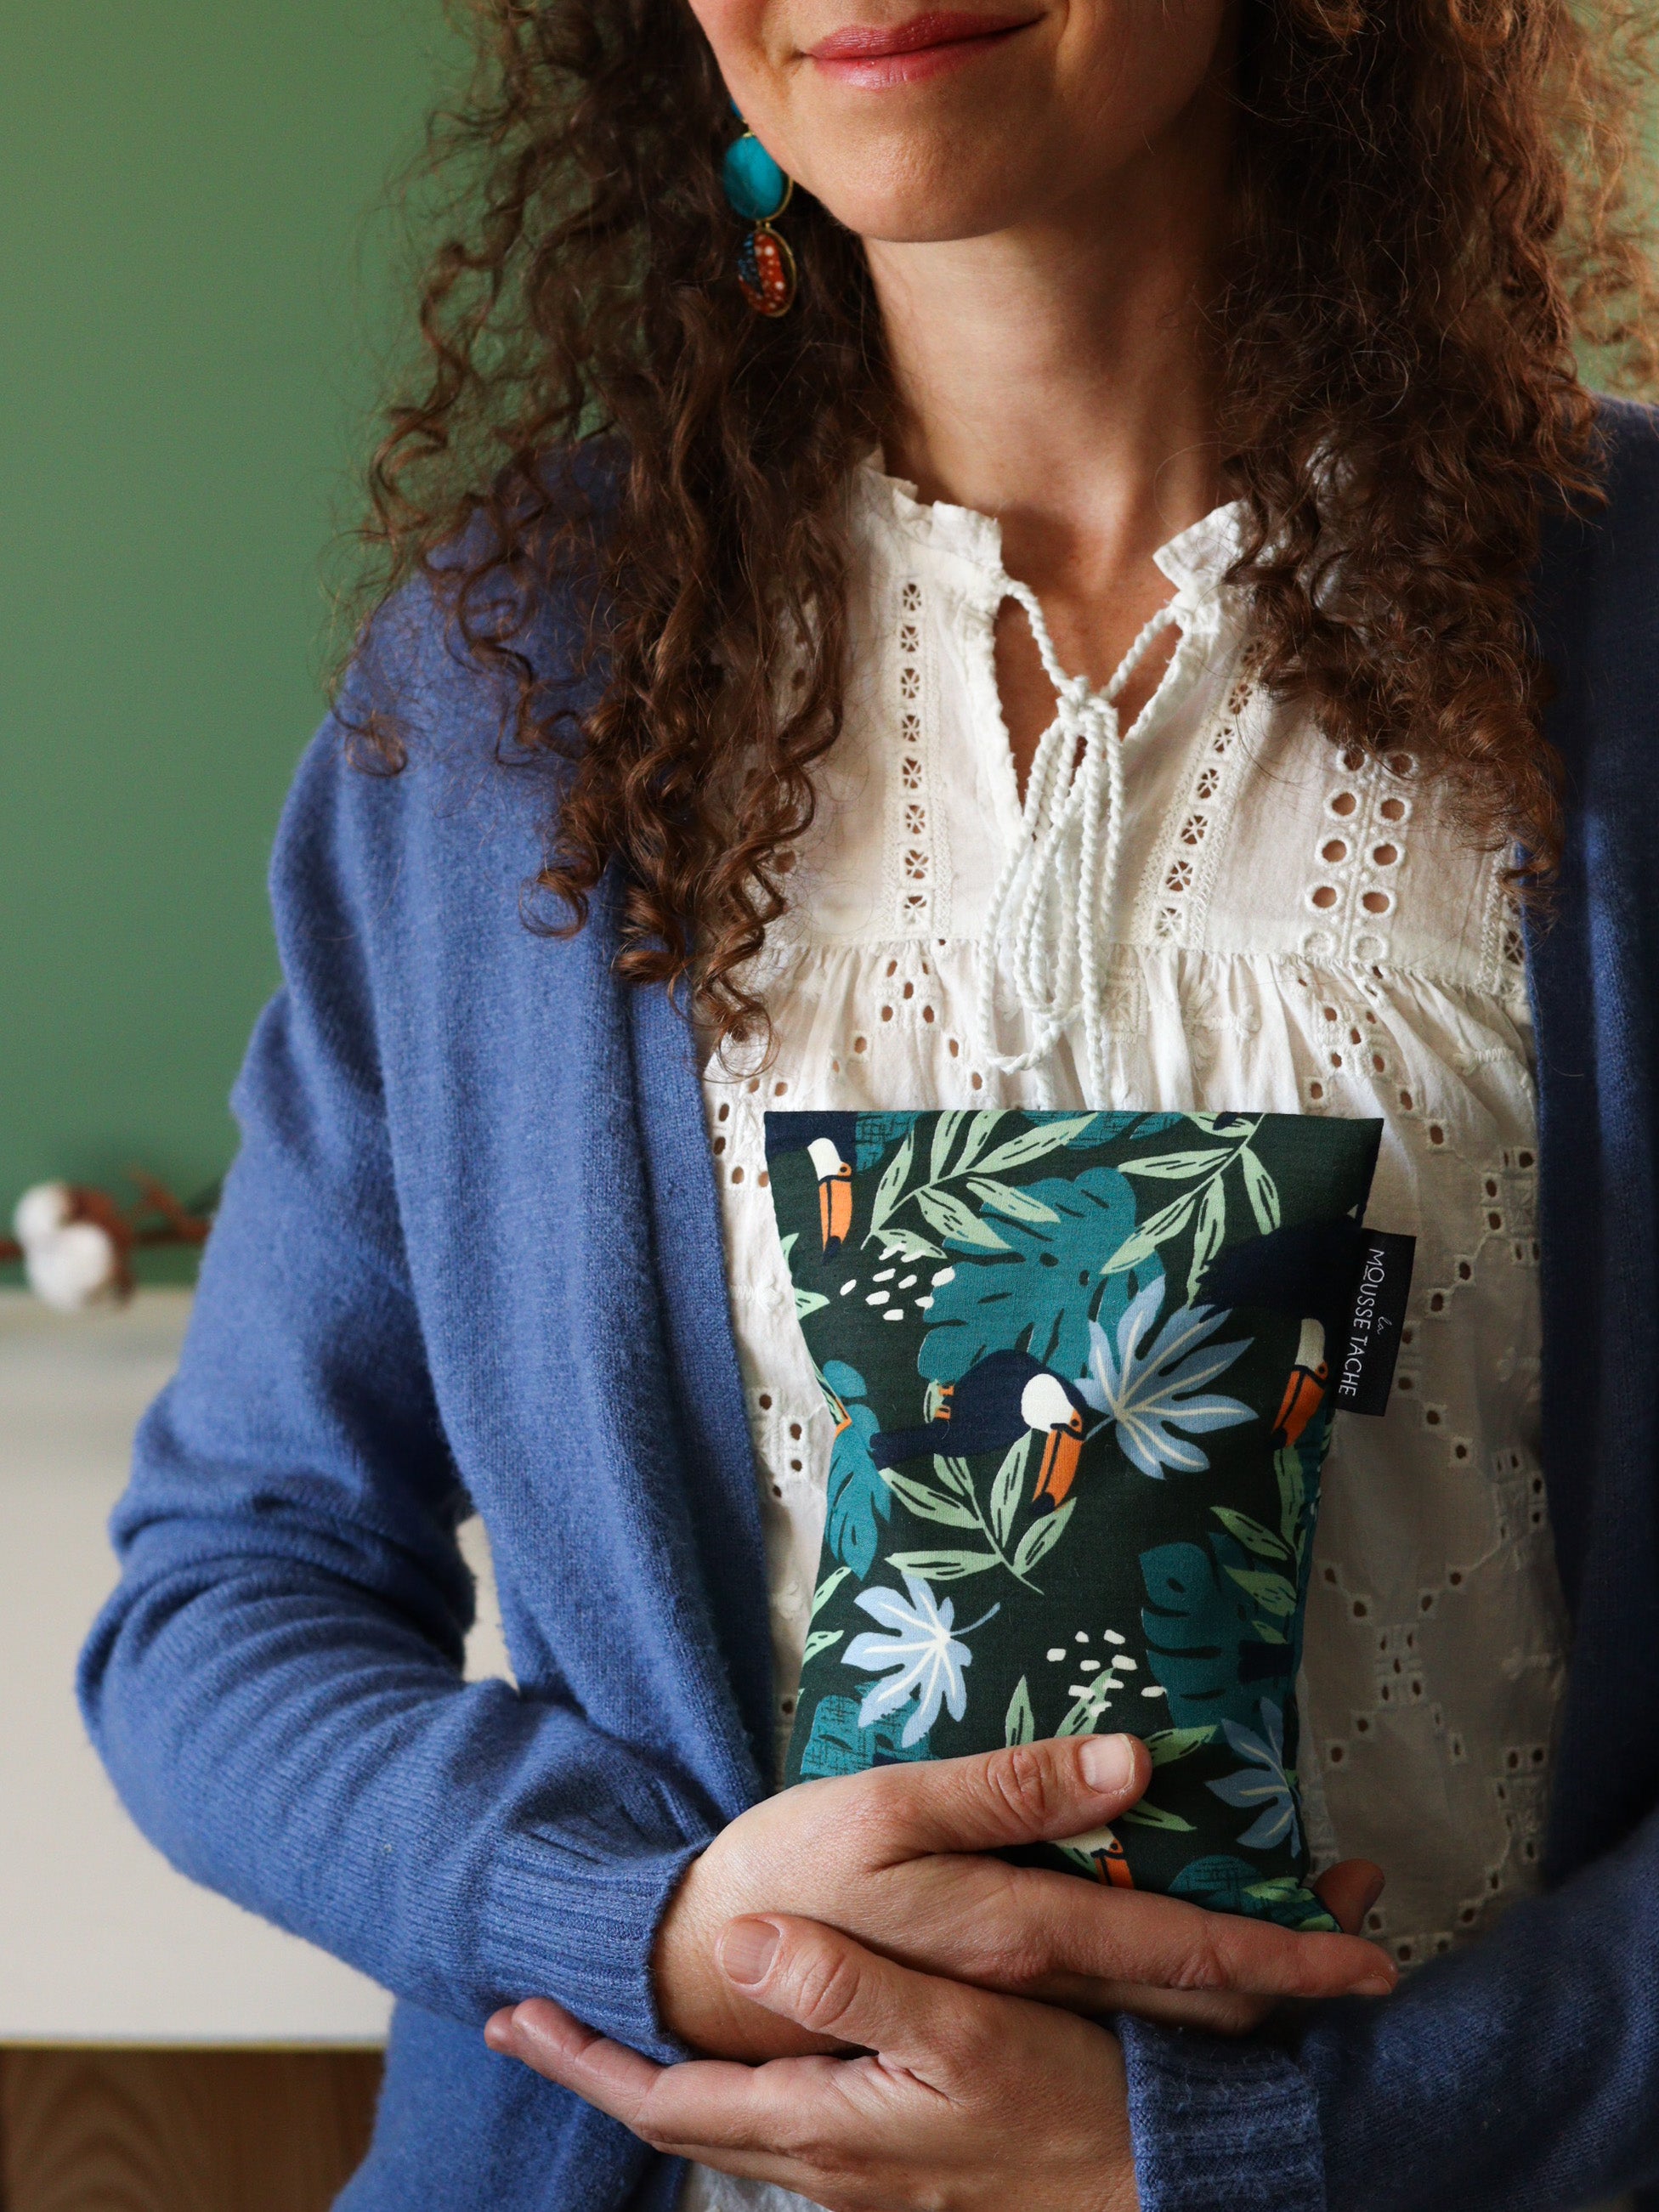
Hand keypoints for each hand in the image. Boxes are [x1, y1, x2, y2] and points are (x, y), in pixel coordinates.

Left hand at [490, 1912, 1140, 2211]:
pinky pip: (782, 2132)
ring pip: (730, 2129)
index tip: (517, 2017)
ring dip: (664, 2083)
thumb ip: (850, 1989)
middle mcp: (825, 2167)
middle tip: (536, 2023)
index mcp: (822, 2127)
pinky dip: (734, 2092)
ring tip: (621, 2033)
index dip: (587, 2059)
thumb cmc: (1067, 2108)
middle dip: (603, 2072)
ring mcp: (860, 2177)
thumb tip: (745, 1943)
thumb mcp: (962, 2033)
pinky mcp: (896, 2169)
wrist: (1153, 2189)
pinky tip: (750, 2057)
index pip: (665, 2102)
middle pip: (680, 2122)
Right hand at [653, 1732, 1392, 2057]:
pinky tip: (1185, 1960)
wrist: (707, 1966)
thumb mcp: (888, 1814)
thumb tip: (1130, 1764)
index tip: (1365, 1957)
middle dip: (1287, 1974)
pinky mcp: (987, 2007)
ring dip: (1242, 1986)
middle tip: (1371, 1952)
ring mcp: (1015, 2011)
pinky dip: (1170, 1987)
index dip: (1280, 1953)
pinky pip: (1108, 2009)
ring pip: (1157, 2010)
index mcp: (1025, 1936)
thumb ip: (1008, 1792)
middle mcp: (1040, 1986)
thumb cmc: (796, 1872)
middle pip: (1192, 1993)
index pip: (1182, 1950)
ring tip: (1313, 1951)